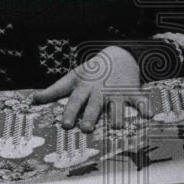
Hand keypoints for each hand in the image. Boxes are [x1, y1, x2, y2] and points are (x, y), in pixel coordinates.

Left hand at [32, 46, 153, 131]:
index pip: (74, 100)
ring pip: (116, 105)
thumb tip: (33, 99)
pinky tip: (149, 115)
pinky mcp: (131, 92)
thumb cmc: (92, 71)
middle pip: (93, 105)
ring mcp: (116, 91)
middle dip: (90, 116)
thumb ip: (54, 90)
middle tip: (86, 128)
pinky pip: (139, 100)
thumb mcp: (72, 77)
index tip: (65, 125)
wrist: (118, 55)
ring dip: (116, 115)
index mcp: (84, 87)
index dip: (69, 112)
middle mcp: (99, 90)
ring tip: (117, 126)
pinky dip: (145, 107)